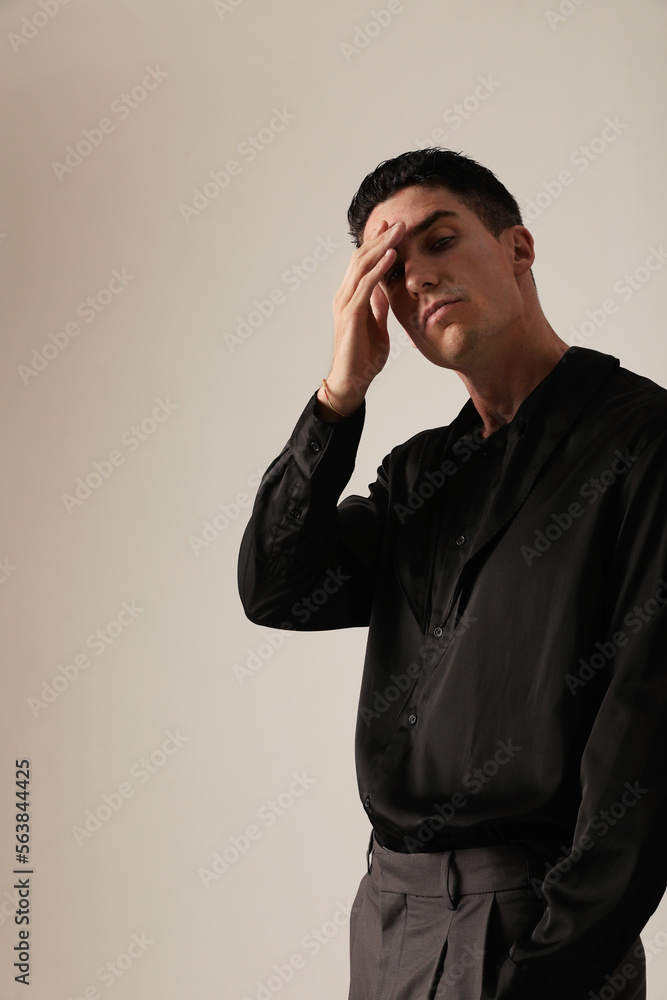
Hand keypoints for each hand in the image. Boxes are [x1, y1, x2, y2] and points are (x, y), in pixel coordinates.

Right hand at [320, 219, 404, 415]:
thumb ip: (377, 306)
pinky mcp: (350, 315)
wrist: (352, 381)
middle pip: (361, 257)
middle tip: (400, 220)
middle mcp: (343, 296)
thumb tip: (383, 290)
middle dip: (381, 238)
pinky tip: (392, 255)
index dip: (376, 243)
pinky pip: (366, 286)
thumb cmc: (363, 357)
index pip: (361, 262)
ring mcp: (345, 304)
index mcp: (349, 297)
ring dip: (382, 246)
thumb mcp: (375, 325)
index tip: (393, 227)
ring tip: (399, 230)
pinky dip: (379, 268)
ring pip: (362, 266)